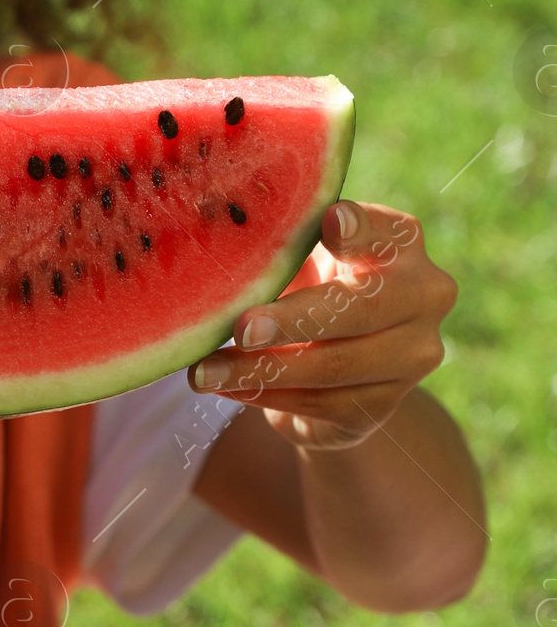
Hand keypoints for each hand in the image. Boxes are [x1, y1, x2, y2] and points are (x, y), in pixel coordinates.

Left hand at [188, 200, 456, 451]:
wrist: (336, 366)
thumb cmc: (311, 286)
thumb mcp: (301, 257)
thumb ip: (285, 242)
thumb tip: (233, 228)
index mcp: (402, 245)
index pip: (387, 233)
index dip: (360, 230)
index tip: (329, 221)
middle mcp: (423, 297)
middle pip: (362, 308)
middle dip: (294, 320)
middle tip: (242, 328)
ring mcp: (411, 357)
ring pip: (333, 366)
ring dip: (260, 370)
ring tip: (204, 372)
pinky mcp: (381, 405)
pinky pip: (318, 403)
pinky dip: (263, 395)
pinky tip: (223, 388)